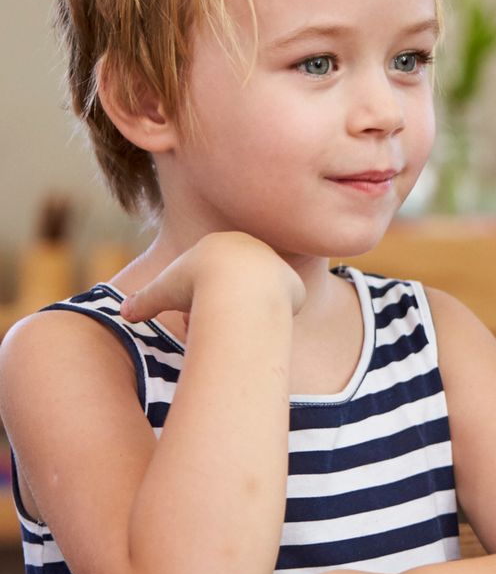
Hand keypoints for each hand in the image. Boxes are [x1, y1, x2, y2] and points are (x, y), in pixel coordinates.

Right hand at [120, 232, 305, 325]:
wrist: (241, 286)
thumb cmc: (196, 284)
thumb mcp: (161, 291)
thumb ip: (142, 301)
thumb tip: (123, 313)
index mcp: (223, 244)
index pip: (206, 274)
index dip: (192, 299)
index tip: (188, 315)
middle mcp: (255, 251)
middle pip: (230, 287)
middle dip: (213, 309)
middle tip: (205, 325)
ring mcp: (277, 268)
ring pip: (253, 298)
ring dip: (238, 315)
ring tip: (227, 329)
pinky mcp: (294, 289)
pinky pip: (276, 309)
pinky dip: (262, 321)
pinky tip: (253, 328)